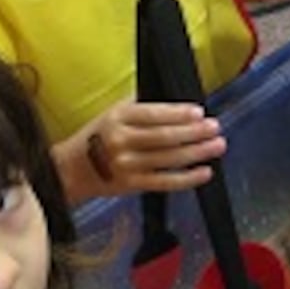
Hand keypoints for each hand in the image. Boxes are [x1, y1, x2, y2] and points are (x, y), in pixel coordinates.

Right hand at [52, 100, 222, 203]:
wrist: (72, 169)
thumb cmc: (98, 137)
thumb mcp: (112, 113)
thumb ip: (139, 106)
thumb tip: (175, 103)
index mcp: (117, 118)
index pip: (154, 114)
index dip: (179, 114)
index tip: (199, 112)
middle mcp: (121, 141)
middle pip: (165, 137)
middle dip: (194, 132)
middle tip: (215, 128)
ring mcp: (127, 165)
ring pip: (169, 159)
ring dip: (197, 152)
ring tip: (217, 146)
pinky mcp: (131, 185)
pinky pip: (165, 182)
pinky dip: (187, 178)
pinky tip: (205, 172)